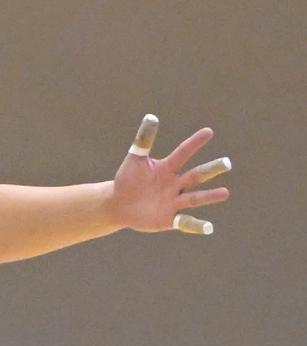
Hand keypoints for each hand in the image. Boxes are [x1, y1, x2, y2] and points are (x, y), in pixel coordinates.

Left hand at [110, 113, 228, 234]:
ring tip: (225, 193)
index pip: (183, 153)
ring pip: (195, 198)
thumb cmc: (128, 180)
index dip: (194, 143)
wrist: (118, 204)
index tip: (208, 131)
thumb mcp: (135, 159)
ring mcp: (174, 201)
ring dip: (209, 196)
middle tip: (227, 163)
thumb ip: (143, 140)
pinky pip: (185, 222)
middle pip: (196, 175)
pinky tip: (208, 227)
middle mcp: (175, 184)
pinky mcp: (169, 219)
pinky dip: (196, 225)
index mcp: (167, 168)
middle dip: (211, 169)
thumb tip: (151, 117)